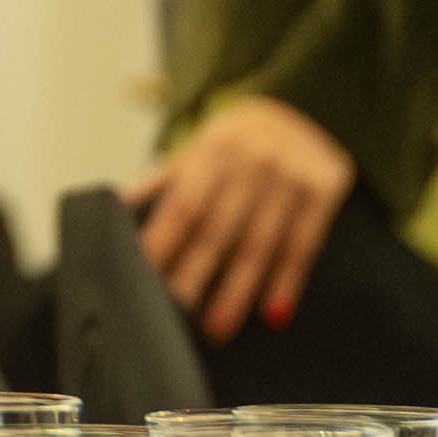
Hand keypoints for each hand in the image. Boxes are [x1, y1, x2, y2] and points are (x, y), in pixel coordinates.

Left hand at [130, 94, 358, 342]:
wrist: (308, 107)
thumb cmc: (240, 141)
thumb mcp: (201, 149)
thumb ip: (163, 182)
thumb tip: (113, 208)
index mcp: (213, 148)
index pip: (183, 205)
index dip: (163, 243)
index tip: (143, 278)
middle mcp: (252, 158)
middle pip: (217, 228)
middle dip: (194, 274)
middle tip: (176, 317)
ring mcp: (291, 173)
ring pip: (259, 243)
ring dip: (238, 291)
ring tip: (217, 329)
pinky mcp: (325, 189)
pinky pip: (303, 244)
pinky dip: (288, 280)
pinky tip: (274, 312)